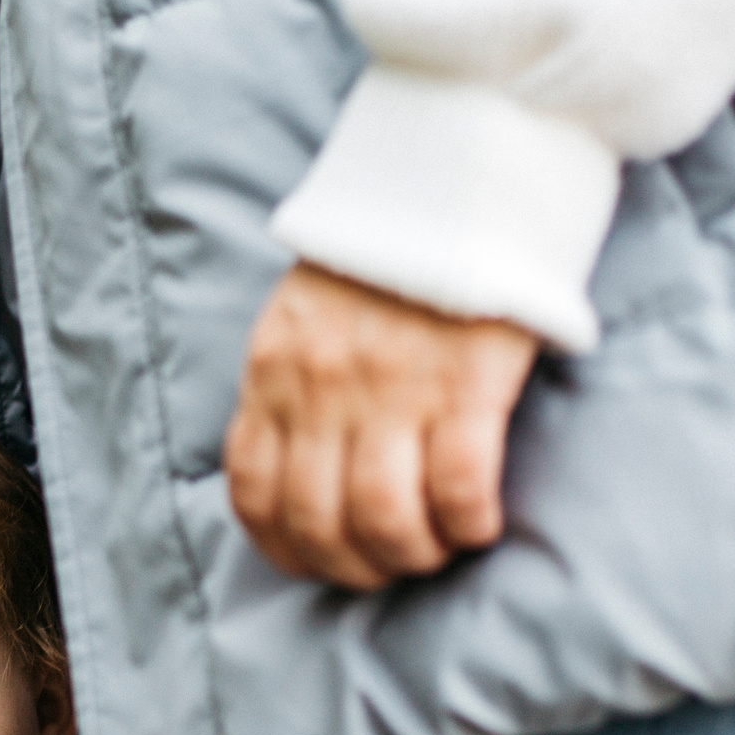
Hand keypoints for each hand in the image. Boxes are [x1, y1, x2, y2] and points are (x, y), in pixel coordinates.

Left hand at [225, 263, 538, 589]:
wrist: (462, 165)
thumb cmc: (392, 247)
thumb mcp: (307, 310)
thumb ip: (293, 381)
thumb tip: (298, 469)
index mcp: (274, 367)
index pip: (253, 494)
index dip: (287, 551)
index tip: (325, 564)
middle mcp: (322, 384)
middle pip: (317, 522)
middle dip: (356, 568)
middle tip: (394, 566)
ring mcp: (392, 384)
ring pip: (383, 519)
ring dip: (414, 555)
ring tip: (440, 547)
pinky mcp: (466, 380)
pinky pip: (459, 488)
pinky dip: (469, 523)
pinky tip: (481, 522)